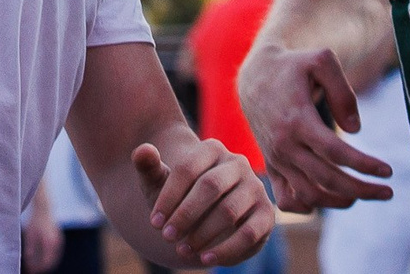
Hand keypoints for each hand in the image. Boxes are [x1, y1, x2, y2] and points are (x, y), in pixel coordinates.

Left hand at [22, 209, 63, 271]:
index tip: (32, 271)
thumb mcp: (30, 236)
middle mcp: (57, 243)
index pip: (46, 261)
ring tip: (37, 267)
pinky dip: (51, 258)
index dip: (39, 268)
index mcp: (49, 242)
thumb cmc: (35, 222)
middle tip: (35, 270)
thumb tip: (28, 262)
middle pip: (52, 261)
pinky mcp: (59, 239)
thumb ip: (30, 249)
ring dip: (47, 263)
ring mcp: (59, 241)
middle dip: (43, 267)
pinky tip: (42, 259)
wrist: (44, 209)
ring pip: (55, 258)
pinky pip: (56, 253)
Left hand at [134, 138, 274, 267]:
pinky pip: (249, 234)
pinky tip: (205, 260)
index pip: (188, 168)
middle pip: (210, 186)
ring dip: (202, 235)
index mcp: (211, 148)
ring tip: (182, 250)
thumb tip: (142, 150)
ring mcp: (255, 187)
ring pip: (229, 211)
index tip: (154, 222)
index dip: (169, 197)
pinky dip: (225, 250)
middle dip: (185, 215)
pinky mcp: (267, 214)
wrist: (206, 216)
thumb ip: (148, 167)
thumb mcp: (160, 183)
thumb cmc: (180, 197)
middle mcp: (237, 163)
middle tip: (167, 237)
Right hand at [237, 44, 392, 211]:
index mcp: (297, 120)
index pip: (336, 153)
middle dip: (362, 190)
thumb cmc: (293, 67)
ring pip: (310, 195)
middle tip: (387, 192)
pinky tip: (329, 199)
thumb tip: (356, 130)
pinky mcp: (272, 166)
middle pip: (327, 180)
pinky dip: (307, 207)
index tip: (387, 171)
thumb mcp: (321, 61)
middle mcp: (285, 145)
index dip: (364, 165)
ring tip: (363, 195)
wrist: (255, 77)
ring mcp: (276, 159)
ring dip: (340, 201)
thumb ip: (343, 92)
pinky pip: (286, 200)